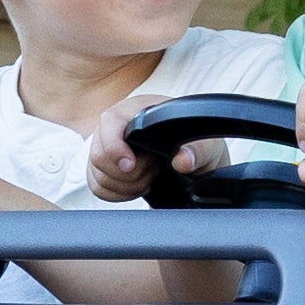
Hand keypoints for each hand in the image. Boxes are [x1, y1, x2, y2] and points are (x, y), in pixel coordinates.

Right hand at [85, 96, 203, 200]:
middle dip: (129, 173)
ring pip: (98, 175)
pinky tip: (138, 186)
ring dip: (126, 185)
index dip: (116, 147)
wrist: (192, 159)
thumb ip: (197, 151)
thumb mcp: (206, 146)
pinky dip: (118, 194)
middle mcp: (117, 126)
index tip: (131, 165)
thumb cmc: (196, 145)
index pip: (110, 123)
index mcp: (138, 110)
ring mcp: (108, 147)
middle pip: (99, 156)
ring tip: (150, 176)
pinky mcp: (105, 168)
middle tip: (154, 169)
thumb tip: (182, 161)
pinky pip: (98, 187)